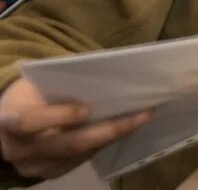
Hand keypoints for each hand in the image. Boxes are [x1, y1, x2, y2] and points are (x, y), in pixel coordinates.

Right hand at [0, 78, 151, 179]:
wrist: (10, 118)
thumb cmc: (30, 92)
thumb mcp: (37, 80)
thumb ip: (62, 78)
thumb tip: (107, 67)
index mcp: (8, 120)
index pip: (28, 122)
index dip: (58, 116)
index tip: (87, 109)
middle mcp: (18, 149)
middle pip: (66, 144)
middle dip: (106, 130)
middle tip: (139, 115)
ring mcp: (33, 166)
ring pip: (78, 155)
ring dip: (112, 137)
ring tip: (141, 119)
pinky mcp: (49, 173)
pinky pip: (80, 161)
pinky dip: (103, 144)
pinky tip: (123, 129)